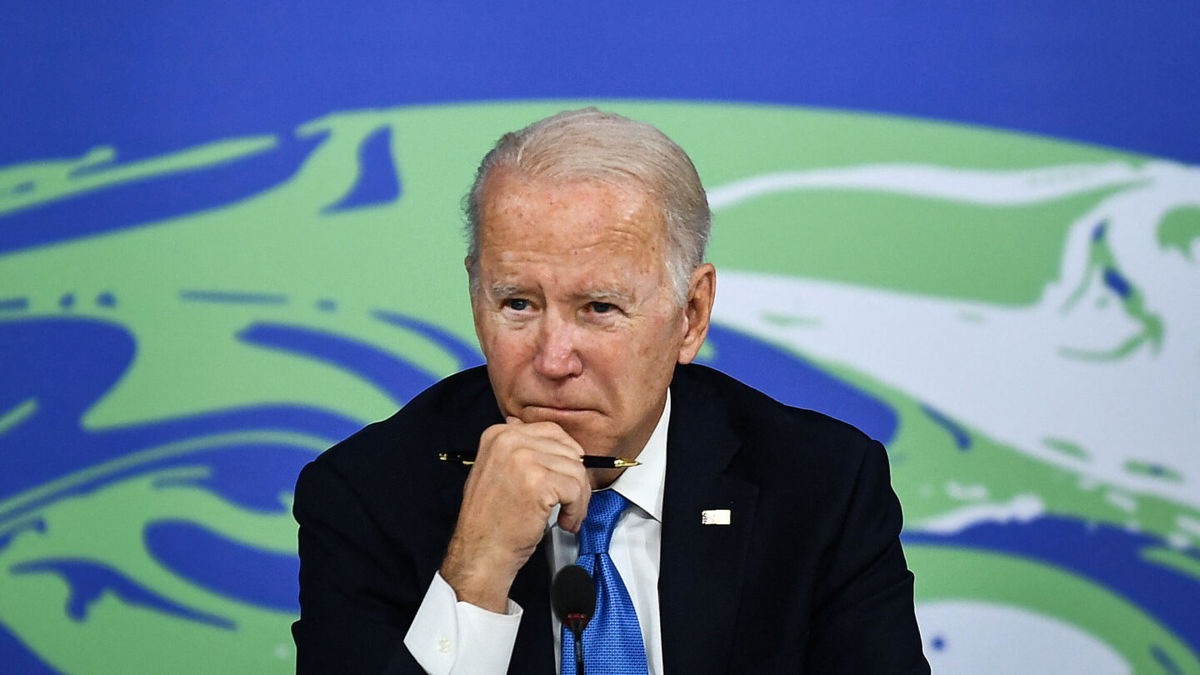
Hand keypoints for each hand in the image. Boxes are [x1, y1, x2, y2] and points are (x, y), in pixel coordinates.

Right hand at [439, 417, 590, 611]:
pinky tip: (565, 521)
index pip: (552, 432)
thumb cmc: (490, 521)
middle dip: (577, 480)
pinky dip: (577, 509)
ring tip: (567, 515)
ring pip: (576, 470)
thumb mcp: (496, 472)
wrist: (480, 552)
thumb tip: (550, 439)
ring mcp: (524, 459)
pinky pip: (576, 489)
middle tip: (570, 502)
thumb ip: (519, 452)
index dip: (567, 457)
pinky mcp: (538, 481)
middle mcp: (510, 441)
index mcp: (499, 435)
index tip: (568, 476)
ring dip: (579, 498)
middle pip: (568, 450)